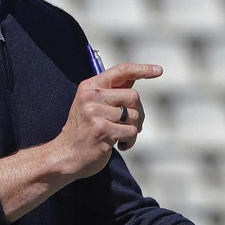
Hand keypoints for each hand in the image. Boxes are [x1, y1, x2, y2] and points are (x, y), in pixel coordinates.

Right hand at [51, 62, 157, 179]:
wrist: (66, 155)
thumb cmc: (84, 130)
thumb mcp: (93, 105)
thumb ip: (112, 91)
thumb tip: (136, 77)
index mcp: (90, 86)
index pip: (121, 71)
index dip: (142, 69)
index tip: (158, 71)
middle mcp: (91, 96)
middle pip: (133, 96)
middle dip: (138, 113)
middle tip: (131, 125)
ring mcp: (95, 113)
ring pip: (134, 115)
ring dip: (133, 129)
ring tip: (121, 137)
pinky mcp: (102, 130)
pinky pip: (131, 132)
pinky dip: (130, 141)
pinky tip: (119, 145)